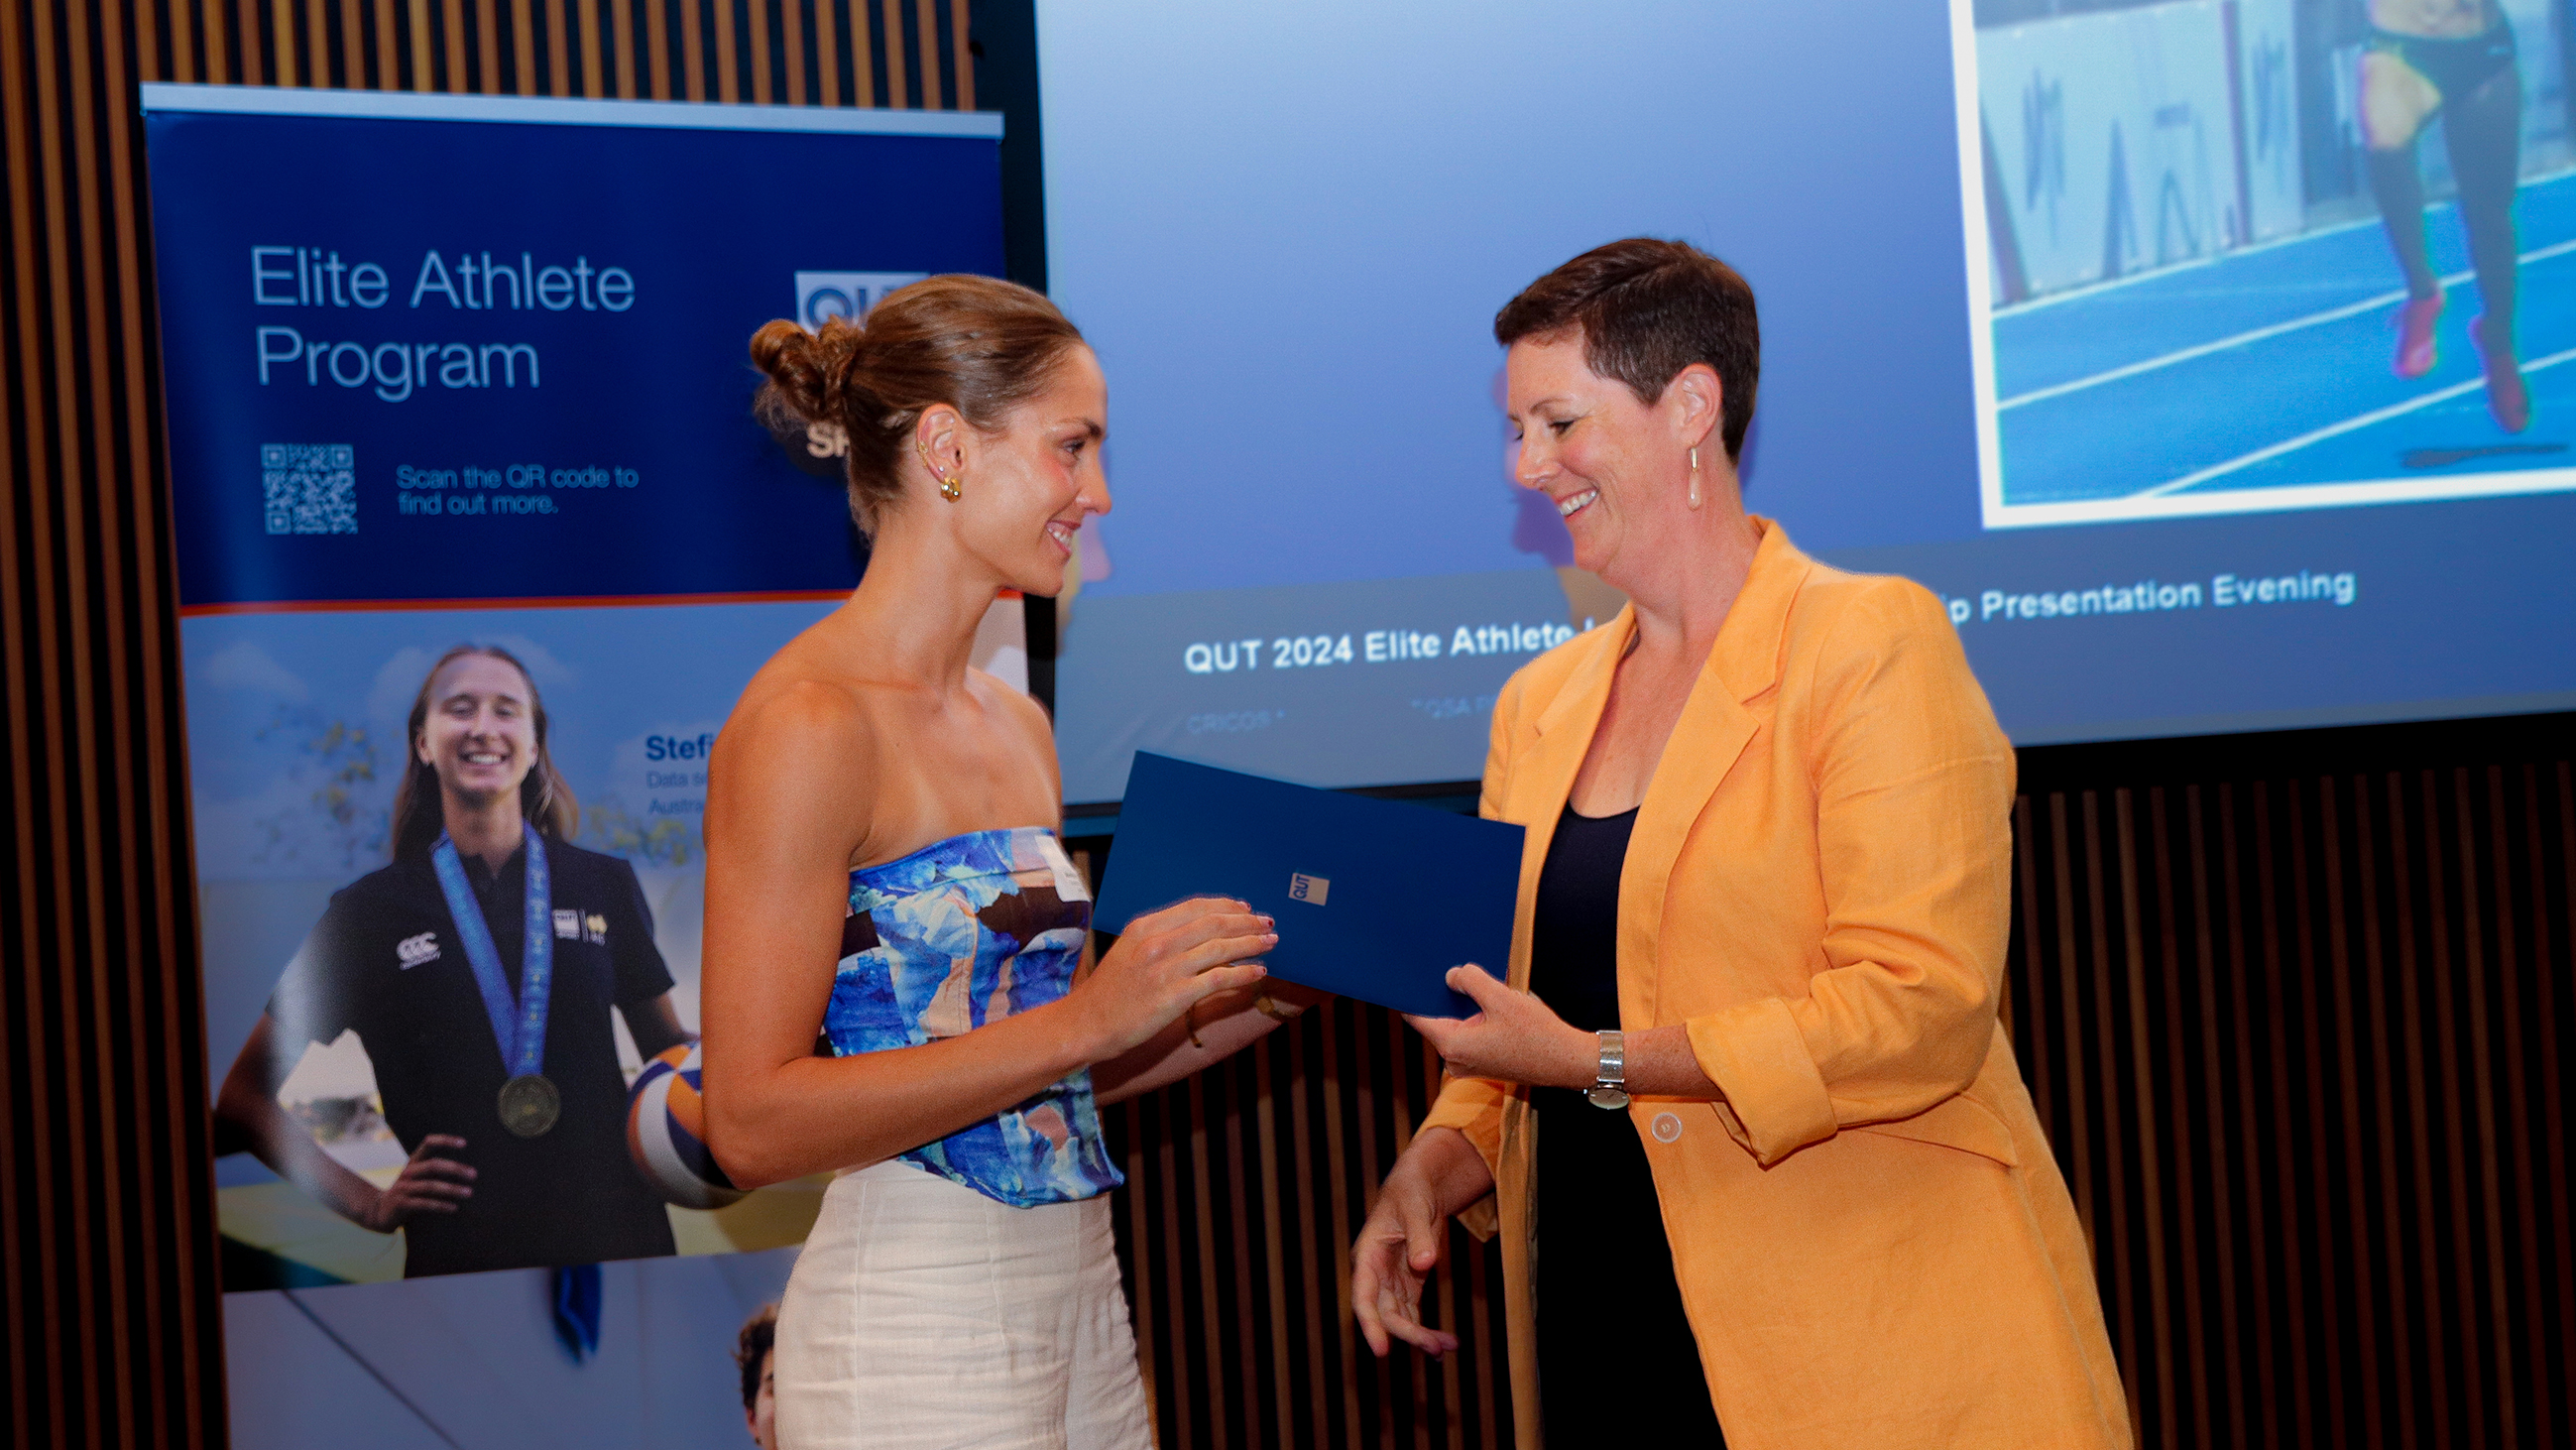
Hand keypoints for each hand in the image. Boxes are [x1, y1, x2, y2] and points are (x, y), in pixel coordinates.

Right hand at [355, 1134, 475, 1230]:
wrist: (381, 1211)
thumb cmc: (409, 1192)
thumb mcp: (418, 1177)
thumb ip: (435, 1170)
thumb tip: (468, 1169)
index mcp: (414, 1161)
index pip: (428, 1143)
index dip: (445, 1141)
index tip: (464, 1143)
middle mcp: (408, 1172)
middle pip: (433, 1165)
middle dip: (455, 1169)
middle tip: (474, 1174)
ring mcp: (403, 1188)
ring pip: (430, 1186)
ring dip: (452, 1189)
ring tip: (469, 1193)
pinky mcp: (401, 1204)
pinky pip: (424, 1204)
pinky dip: (441, 1205)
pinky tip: (454, 1208)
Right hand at [1070, 897, 1275, 1058]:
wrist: (1086, 1024)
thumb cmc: (1109, 992)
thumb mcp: (1129, 950)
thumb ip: (1160, 937)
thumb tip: (1200, 931)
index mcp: (1145, 926)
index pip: (1196, 907)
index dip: (1226, 905)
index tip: (1245, 908)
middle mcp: (1156, 942)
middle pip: (1214, 922)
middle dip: (1246, 921)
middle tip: (1267, 923)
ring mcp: (1165, 969)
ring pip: (1221, 947)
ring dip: (1251, 943)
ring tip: (1270, 942)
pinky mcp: (1174, 996)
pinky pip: (1218, 978)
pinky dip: (1243, 973)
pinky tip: (1258, 972)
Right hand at [1352, 1130, 1481, 1357]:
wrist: (1417, 1187)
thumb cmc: (1410, 1192)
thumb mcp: (1415, 1207)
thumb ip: (1419, 1236)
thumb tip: (1426, 1264)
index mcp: (1367, 1257)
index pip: (1363, 1298)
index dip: (1371, 1325)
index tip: (1382, 1351)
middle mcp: (1375, 1275)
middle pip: (1386, 1314)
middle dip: (1409, 1333)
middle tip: (1435, 1349)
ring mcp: (1391, 1283)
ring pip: (1401, 1319)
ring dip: (1421, 1336)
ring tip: (1448, 1348)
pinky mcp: (1408, 1285)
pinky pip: (1414, 1314)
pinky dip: (1427, 1329)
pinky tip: (1445, 1343)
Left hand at [1404, 966, 1594, 1088]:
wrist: (1570, 1063)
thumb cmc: (1538, 1035)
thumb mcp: (1502, 998)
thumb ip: (1470, 981)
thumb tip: (1451, 976)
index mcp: (1453, 1046)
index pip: (1417, 1016)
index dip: (1414, 993)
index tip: (1412, 975)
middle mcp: (1454, 1060)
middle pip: (1439, 1018)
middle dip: (1448, 996)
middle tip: (1458, 971)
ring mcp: (1468, 1065)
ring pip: (1457, 1025)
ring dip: (1468, 1006)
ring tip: (1486, 987)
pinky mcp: (1483, 1063)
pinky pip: (1471, 1034)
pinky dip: (1478, 1018)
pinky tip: (1496, 1004)